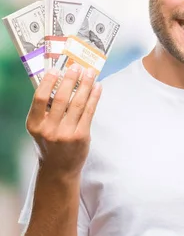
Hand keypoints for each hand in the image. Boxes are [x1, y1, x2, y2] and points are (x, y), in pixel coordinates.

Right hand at [25, 64, 102, 178]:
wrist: (59, 169)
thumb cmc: (50, 143)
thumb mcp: (41, 128)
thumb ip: (46, 110)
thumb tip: (61, 82)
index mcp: (34, 124)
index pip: (39, 98)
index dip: (48, 82)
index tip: (56, 69)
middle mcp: (48, 129)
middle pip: (61, 98)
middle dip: (71, 80)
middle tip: (77, 67)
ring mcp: (65, 133)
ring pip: (78, 103)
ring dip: (86, 85)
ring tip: (90, 73)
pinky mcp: (81, 136)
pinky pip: (89, 111)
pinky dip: (94, 97)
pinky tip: (97, 87)